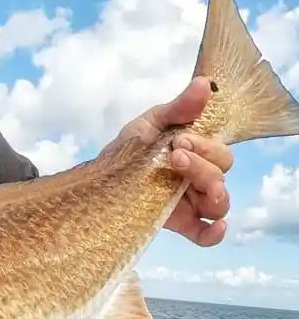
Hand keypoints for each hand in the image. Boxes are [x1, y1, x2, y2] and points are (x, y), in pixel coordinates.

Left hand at [107, 76, 233, 246]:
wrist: (98, 178)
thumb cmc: (127, 149)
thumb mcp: (150, 123)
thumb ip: (179, 108)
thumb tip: (203, 84)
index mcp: (197, 153)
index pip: (220, 152)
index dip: (206, 146)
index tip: (177, 139)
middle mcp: (198, 177)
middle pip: (222, 174)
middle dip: (202, 163)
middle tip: (173, 156)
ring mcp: (189, 202)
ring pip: (218, 203)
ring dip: (210, 190)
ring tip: (185, 181)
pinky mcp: (178, 223)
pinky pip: (205, 234)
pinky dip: (214, 233)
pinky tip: (215, 228)